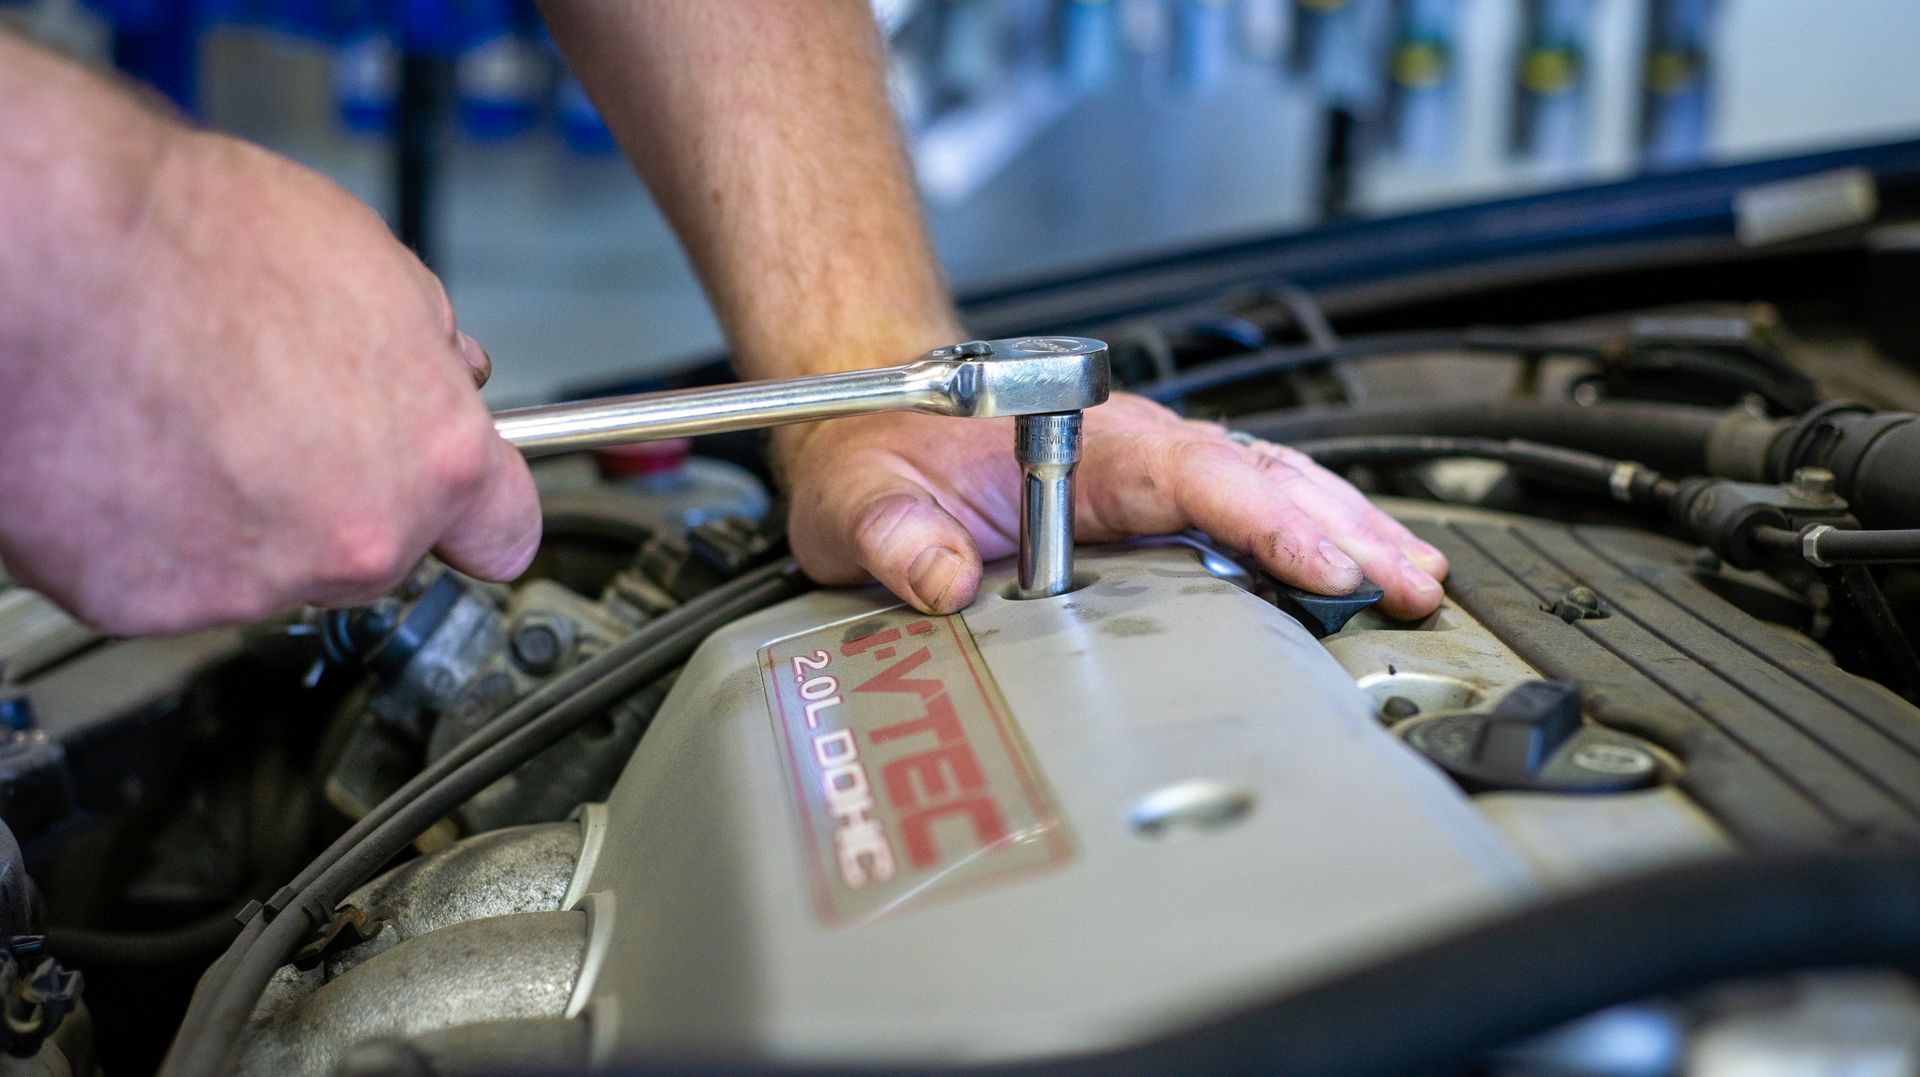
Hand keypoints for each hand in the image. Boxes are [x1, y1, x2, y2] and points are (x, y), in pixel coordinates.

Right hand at [0, 130, 538, 634]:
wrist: (49, 265)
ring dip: (241, 513)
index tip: (465, 509)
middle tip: (272, 414)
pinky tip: (132, 454)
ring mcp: (252, 583)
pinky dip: (151, 532)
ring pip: (270, 567)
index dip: (479, 511)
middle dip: (340, 493)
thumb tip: (446, 372)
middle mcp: (357, 540)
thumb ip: (425, 348)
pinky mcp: (147, 605)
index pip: (506, 533)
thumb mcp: (371, 266)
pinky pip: (170, 579)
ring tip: (184, 417)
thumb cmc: (192, 244)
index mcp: (434, 460)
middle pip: (378, 548)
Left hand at [778, 391, 1448, 618]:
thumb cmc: (879, 456)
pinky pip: (1249, 506)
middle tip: (1416, 583)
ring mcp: (1151, 472)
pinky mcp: (1154, 499)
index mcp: (1082, 442)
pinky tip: (1356, 568)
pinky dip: (1311, 533)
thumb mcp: (860, 503)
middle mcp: (1132, 449)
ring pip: (1270, 486)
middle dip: (1344, 527)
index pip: (1193, 476)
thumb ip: (896, 541)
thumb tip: (944, 582)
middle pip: (1260, 477)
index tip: (1325, 564)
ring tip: (1419, 578)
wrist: (875, 429)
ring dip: (1346, 528)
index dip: (1264, 520)